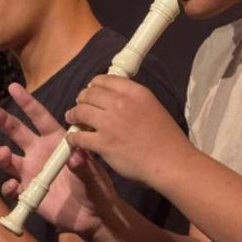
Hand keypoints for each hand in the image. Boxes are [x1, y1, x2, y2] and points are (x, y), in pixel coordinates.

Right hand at [0, 83, 117, 235]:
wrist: (91, 214)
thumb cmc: (94, 186)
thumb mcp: (92, 174)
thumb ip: (84, 166)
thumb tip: (76, 157)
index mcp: (55, 139)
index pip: (39, 117)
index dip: (26, 102)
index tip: (13, 87)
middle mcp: (39, 152)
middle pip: (17, 132)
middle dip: (3, 120)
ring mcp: (31, 171)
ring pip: (8, 159)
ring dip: (2, 155)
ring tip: (3, 154)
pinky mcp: (27, 192)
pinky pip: (12, 187)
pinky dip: (9, 187)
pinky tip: (14, 187)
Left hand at [65, 75, 190, 184]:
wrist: (169, 161)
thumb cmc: (165, 136)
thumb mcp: (151, 106)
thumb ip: (132, 99)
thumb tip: (113, 99)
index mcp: (134, 92)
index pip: (105, 79)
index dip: (94, 85)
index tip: (91, 92)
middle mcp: (120, 103)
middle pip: (89, 94)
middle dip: (81, 99)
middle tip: (80, 105)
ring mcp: (110, 123)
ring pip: (80, 112)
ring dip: (73, 114)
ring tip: (72, 118)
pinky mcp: (103, 143)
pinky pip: (79, 136)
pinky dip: (74, 137)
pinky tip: (74, 138)